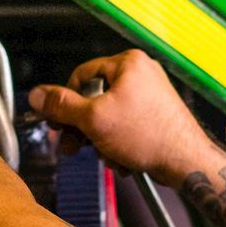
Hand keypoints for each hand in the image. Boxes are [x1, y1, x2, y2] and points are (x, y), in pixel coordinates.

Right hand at [28, 49, 222, 180]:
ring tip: (107, 155)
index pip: (81, 76)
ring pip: (108, 117)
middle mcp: (141, 74)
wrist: (186, 162)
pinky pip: (125, 128)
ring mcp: (150, 96)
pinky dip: (119, 146)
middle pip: (94, 99)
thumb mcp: (93, 119)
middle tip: (72, 145)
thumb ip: (61, 106)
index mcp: (128, 63)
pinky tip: (123, 160)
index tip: (57, 121)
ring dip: (102, 141)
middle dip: (83, 128)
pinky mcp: (155, 117)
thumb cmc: (150, 136)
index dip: (66, 101)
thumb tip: (38, 95)